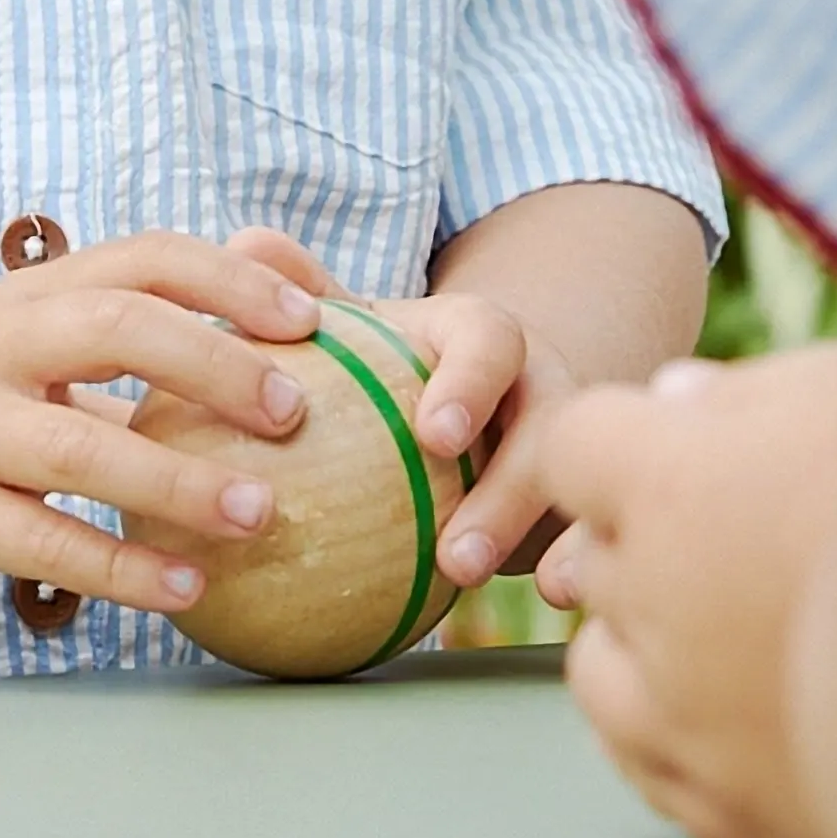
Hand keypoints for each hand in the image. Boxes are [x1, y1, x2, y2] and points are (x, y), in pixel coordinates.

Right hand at [0, 232, 333, 618]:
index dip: (230, 282)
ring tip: (264, 516)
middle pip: (117, 327)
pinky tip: (186, 589)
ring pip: (80, 444)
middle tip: (296, 414)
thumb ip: (102, 345)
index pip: (139, 260)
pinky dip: (121, 566)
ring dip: (181, 483)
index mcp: (18, 302)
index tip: (310, 321)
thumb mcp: (1, 351)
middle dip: (218, 364)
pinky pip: (42, 541)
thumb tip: (247, 343)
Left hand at [218, 236, 560, 593]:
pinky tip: (559, 597)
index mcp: (485, 338)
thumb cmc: (401, 367)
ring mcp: (570, 445)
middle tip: (453, 552)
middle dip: (510, 490)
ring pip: (581, 485)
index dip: (468, 383)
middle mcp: (539, 387)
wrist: (488, 404)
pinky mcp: (584, 500)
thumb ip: (311, 294)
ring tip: (476, 585)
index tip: (434, 435)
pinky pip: (591, 532)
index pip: (489, 342)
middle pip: (547, 428)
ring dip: (540, 537)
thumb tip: (245, 240)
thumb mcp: (363, 329)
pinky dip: (579, 563)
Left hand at [537, 346, 836, 837]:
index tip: (683, 447)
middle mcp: (656, 605)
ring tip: (737, 629)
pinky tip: (736, 710)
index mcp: (674, 487)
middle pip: (597, 557)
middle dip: (648, 538)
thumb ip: (754, 394)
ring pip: (598, 669)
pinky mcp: (731, 808)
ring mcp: (685, 718)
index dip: (626, 440)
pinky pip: (650, 768)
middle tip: (747, 530)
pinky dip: (674, 735)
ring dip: (643, 643)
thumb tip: (679, 401)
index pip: (577, 447)